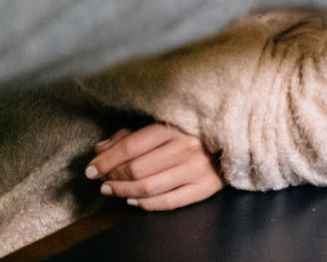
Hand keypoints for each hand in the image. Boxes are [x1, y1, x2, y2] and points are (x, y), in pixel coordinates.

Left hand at [86, 123, 223, 210]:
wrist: (235, 140)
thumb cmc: (194, 130)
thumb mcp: (165, 124)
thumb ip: (131, 135)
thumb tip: (101, 148)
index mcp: (174, 126)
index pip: (131, 147)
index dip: (106, 161)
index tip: (90, 169)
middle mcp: (186, 147)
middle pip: (137, 169)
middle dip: (113, 177)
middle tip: (101, 181)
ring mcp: (196, 168)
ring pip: (148, 187)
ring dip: (123, 192)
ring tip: (111, 190)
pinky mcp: (204, 187)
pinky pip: (167, 201)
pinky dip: (145, 204)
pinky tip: (132, 200)